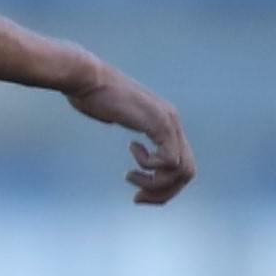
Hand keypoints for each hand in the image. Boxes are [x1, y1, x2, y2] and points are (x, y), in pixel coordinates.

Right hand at [67, 63, 195, 204]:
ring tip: (130, 176)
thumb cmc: (93, 96)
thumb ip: (132, 129)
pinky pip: (168, 160)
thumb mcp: (118, 117)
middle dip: (164, 193)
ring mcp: (169, 121)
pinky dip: (149, 165)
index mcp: (166, 121)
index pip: (182, 165)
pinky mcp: (160, 123)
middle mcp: (173, 121)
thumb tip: (135, 144)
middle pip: (188, 172)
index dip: (163, 186)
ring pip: (182, 170)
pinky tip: (132, 149)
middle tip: (138, 197)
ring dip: (156, 184)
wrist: (87, 78)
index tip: (138, 192)